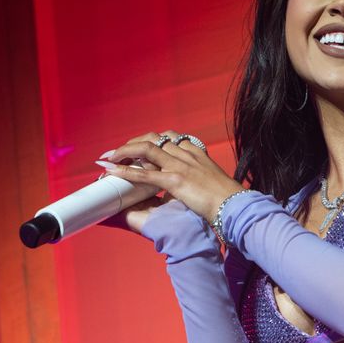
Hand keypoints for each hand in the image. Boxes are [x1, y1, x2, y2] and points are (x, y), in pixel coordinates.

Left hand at [96, 130, 233, 232]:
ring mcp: (179, 166)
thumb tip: (190, 183)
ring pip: (144, 150)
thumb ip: (197, 176)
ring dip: (123, 152)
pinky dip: (125, 171)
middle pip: (153, 139)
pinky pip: (144, 174)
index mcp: (195, 152)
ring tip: (108, 159)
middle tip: (117, 152)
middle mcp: (185, 154)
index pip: (169, 137)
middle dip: (131, 144)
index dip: (150, 139)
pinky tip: (111, 171)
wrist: (235, 205)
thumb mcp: (211, 179)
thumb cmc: (226, 198)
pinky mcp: (174, 181)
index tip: (139, 145)